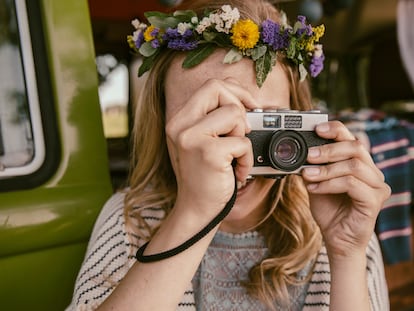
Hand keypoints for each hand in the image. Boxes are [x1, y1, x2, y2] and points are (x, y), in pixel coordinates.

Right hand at [165, 78, 255, 218]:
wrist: (197, 208)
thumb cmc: (205, 175)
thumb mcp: (205, 141)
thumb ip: (216, 118)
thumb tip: (244, 98)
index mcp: (180, 119)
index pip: (210, 85)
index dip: (235, 91)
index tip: (249, 106)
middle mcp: (180, 125)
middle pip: (219, 89)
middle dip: (239, 107)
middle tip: (241, 132)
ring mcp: (192, 138)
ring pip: (234, 113)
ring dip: (242, 137)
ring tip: (234, 156)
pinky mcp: (209, 153)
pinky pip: (243, 141)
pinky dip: (246, 159)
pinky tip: (237, 172)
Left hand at [302, 121, 390, 258]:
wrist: (336, 239)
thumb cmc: (329, 210)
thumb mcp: (317, 182)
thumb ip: (313, 166)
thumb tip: (299, 151)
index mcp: (360, 163)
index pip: (352, 138)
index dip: (336, 130)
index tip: (316, 128)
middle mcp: (372, 172)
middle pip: (356, 147)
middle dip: (328, 150)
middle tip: (308, 156)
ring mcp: (377, 186)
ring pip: (353, 165)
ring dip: (326, 169)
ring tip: (308, 175)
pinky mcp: (375, 201)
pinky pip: (351, 184)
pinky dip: (329, 184)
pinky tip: (314, 189)